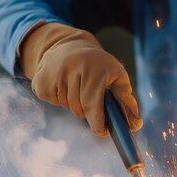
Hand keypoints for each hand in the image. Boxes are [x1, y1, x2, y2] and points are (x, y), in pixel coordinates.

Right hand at [19, 23, 141, 135]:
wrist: (67, 46)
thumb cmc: (97, 65)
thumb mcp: (116, 75)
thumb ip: (126, 100)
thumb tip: (135, 125)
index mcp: (93, 67)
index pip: (92, 103)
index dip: (97, 121)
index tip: (102, 130)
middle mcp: (72, 68)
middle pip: (79, 109)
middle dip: (87, 111)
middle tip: (90, 100)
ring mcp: (53, 73)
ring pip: (66, 106)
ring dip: (73, 104)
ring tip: (76, 86)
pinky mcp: (40, 81)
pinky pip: (52, 101)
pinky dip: (59, 99)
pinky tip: (63, 84)